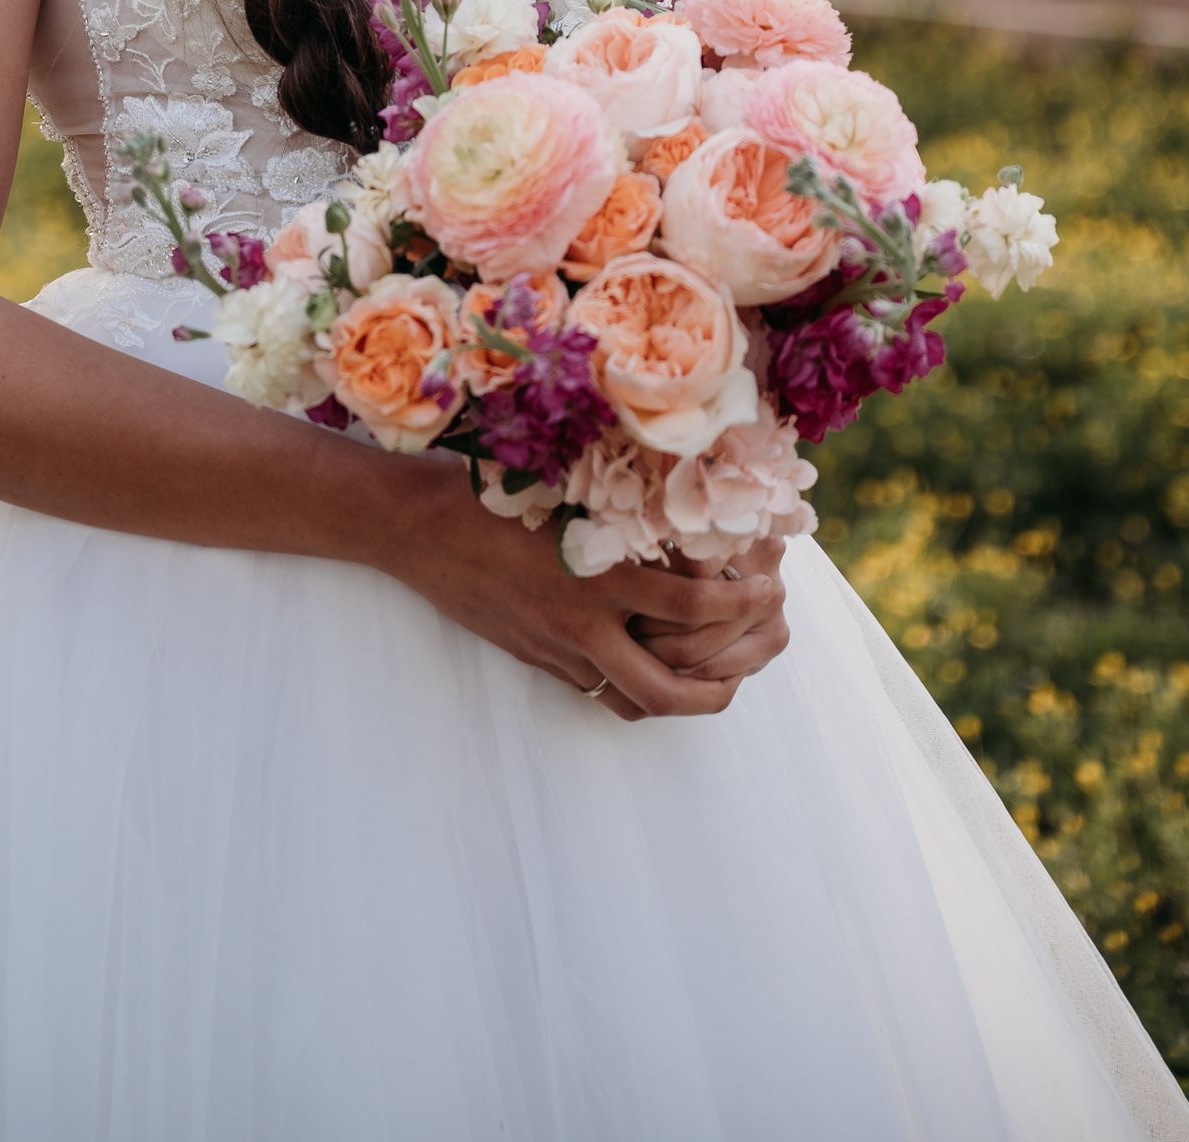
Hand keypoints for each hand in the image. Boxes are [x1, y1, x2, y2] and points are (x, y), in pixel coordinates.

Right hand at [377, 462, 778, 720]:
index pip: (691, 605)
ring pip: (633, 701)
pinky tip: (653, 667)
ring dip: (680, 698)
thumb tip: (690, 497)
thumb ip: (622, 504)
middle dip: (722, 685)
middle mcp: (582, 622)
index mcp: (598, 571)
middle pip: (668, 686)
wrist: (419, 529)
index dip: (740, 603)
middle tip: (755, 661)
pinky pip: (597, 691)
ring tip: (716, 681)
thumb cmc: (491, 491)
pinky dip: (634, 688)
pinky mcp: (538, 660)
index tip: (769, 586)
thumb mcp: (565, 486)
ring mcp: (557, 649)